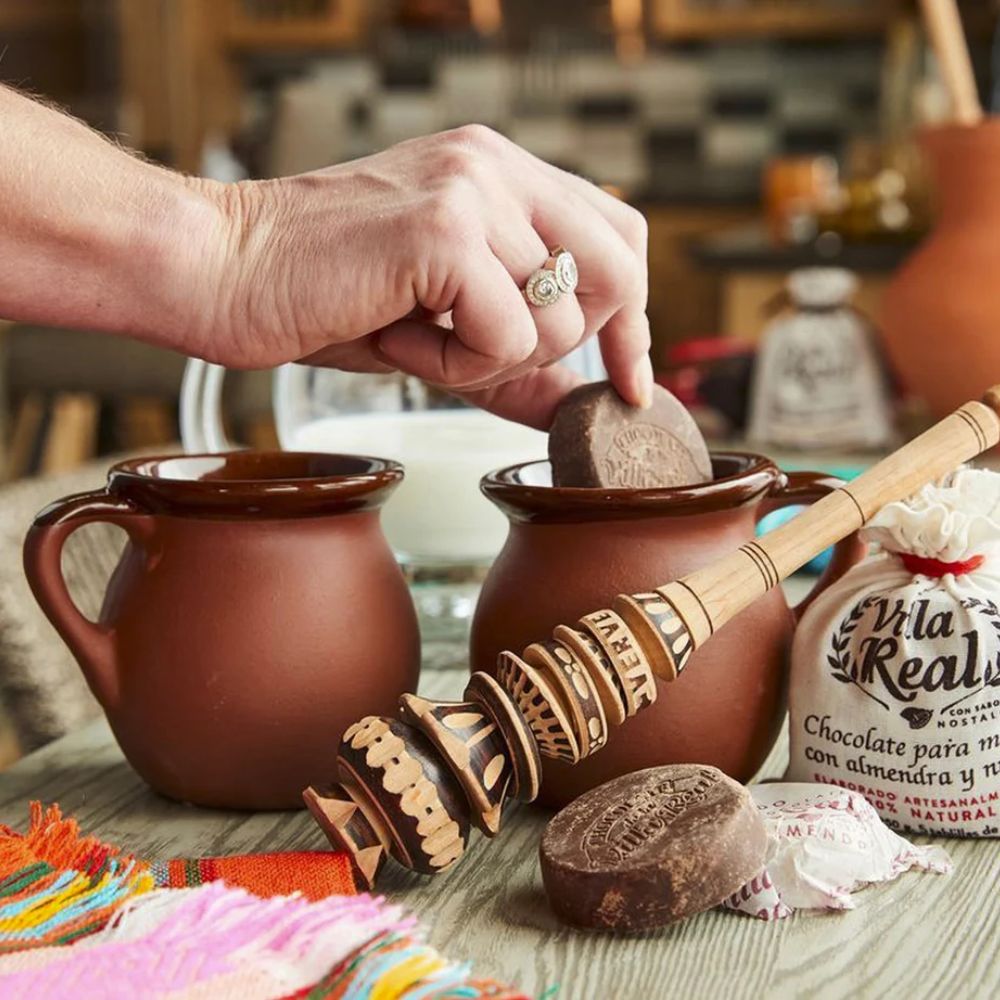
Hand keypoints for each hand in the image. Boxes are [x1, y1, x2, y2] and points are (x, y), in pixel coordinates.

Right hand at [198, 125, 652, 428]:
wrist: (219, 270)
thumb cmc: (320, 294)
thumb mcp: (440, 326)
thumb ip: (518, 360)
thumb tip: (581, 407)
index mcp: (499, 172)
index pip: (619, 235)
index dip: (634, 320)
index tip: (628, 384)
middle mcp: (495, 165)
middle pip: (617, 269)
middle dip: (573, 345)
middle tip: (485, 355)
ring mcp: (471, 189)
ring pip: (561, 319)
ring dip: (490, 361)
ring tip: (416, 336)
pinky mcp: (441, 230)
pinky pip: (507, 338)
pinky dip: (455, 365)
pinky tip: (397, 335)